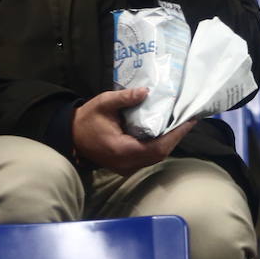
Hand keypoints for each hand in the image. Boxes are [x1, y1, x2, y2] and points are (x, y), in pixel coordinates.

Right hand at [71, 87, 195, 174]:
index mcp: (122, 150)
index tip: (189, 121)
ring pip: (155, 157)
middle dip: (176, 137)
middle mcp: (126, 163)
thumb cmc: (87, 120)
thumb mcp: (103, 103)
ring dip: (169, 141)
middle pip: (159, 154)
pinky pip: (148, 156)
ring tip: (181, 123)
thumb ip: (125, 98)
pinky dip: (159, 144)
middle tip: (188, 119)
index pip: (156, 148)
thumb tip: (146, 91)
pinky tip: (166, 131)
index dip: (175, 136)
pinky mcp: (126, 165)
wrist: (70, 136)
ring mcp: (126, 167)